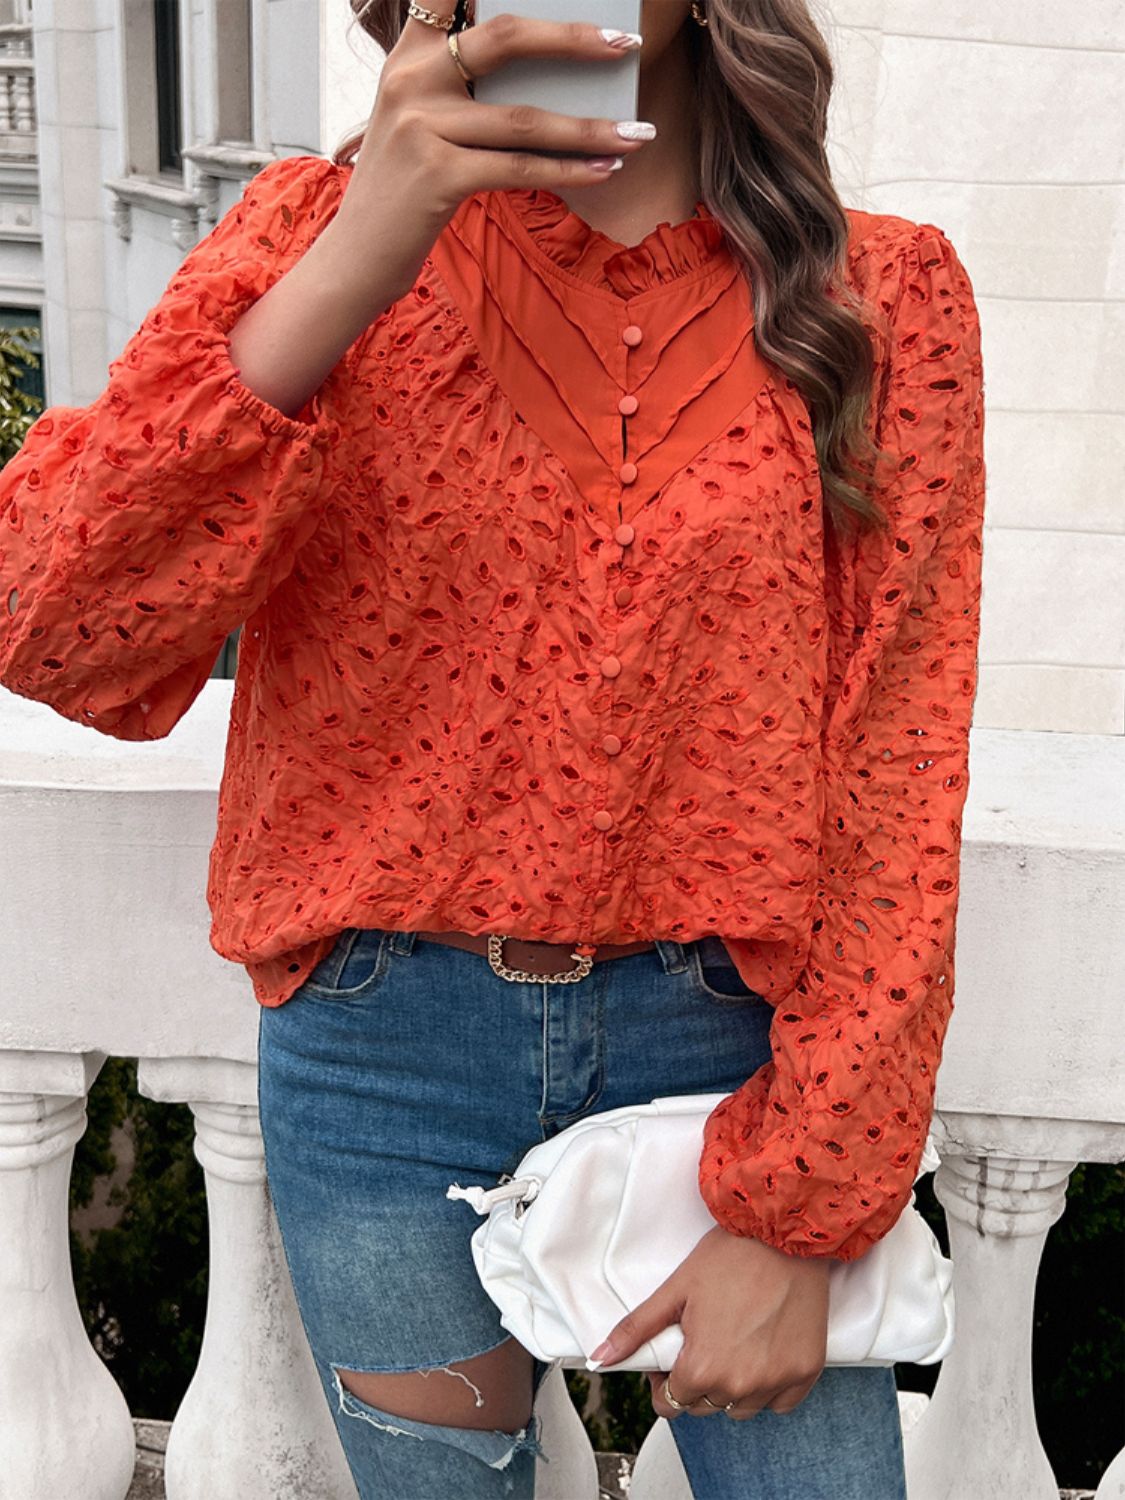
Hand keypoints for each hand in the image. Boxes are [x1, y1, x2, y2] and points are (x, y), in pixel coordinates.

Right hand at [333, 5, 655, 303]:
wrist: (357, 256)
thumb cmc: (403, 189)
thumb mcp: (420, 123)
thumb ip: (465, 88)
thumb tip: (550, 77)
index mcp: (407, 57)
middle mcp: (410, 81)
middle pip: (505, 38)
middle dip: (574, 37)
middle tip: (626, 45)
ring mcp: (421, 128)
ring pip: (525, 119)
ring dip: (591, 127)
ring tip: (638, 133)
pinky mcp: (437, 177)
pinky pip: (520, 169)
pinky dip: (570, 171)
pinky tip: (604, 170)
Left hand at [589, 1226, 831, 1419]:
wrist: (785, 1234)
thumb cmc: (730, 1255)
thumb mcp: (676, 1289)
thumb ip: (637, 1330)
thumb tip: (600, 1358)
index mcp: (702, 1368)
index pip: (670, 1403)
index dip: (663, 1380)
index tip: (671, 1355)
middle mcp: (740, 1385)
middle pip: (705, 1406)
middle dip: (696, 1382)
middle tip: (701, 1341)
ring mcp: (776, 1381)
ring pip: (741, 1408)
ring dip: (732, 1387)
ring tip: (731, 1342)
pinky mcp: (805, 1373)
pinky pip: (780, 1403)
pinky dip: (768, 1386)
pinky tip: (761, 1351)